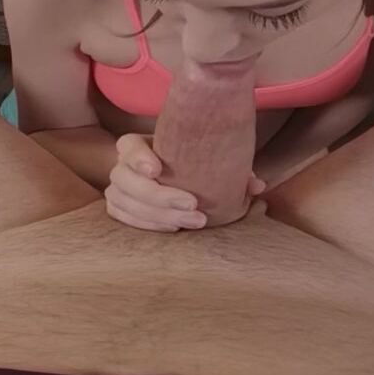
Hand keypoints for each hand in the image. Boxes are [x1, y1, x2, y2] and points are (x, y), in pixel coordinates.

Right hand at [103, 132, 260, 231]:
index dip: (138, 158)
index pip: (128, 146)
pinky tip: (173, 228)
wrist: (172, 177)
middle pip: (125, 179)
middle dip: (158, 195)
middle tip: (193, 205)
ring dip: (157, 215)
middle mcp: (122, 165)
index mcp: (137, 146)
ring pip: (122, 200)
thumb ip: (231, 168)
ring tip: (192, 222)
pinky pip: (121, 216)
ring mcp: (117, 188)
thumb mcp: (208, 159)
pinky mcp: (117, 207)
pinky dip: (145, 224)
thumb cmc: (192, 164)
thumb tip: (257, 185)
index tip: (157, 170)